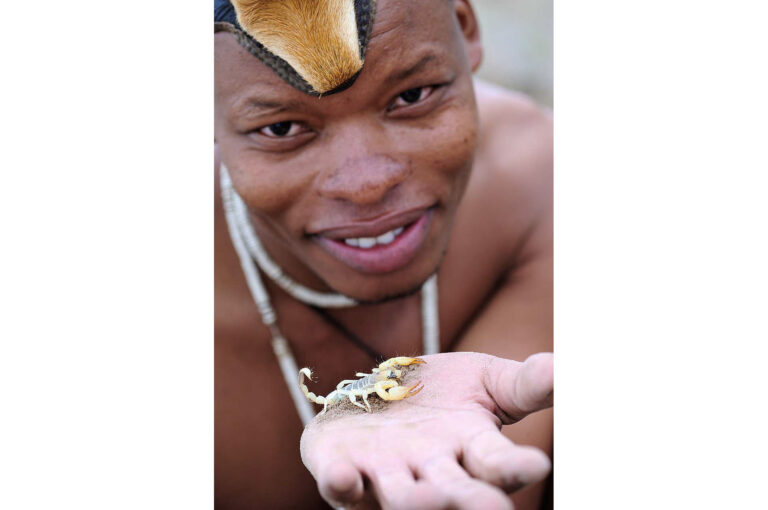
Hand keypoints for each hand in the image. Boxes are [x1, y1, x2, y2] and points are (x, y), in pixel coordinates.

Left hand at [299, 352, 552, 509]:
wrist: (378, 390)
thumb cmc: (440, 392)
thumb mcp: (486, 380)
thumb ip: (525, 383)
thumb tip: (563, 367)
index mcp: (471, 449)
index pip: (499, 463)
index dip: (516, 466)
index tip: (537, 464)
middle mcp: (431, 469)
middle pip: (453, 493)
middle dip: (470, 502)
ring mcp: (385, 472)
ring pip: (401, 497)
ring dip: (413, 501)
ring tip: (427, 497)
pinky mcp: (340, 466)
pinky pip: (339, 484)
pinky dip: (342, 483)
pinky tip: (345, 476)